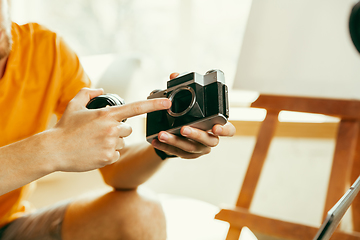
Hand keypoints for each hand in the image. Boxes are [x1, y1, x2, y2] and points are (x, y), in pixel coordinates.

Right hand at [52, 88, 170, 171]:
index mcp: (107, 114)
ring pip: (122, 142)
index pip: (136, 108)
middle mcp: (112, 128)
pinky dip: (109, 154)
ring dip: (113, 142)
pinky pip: (117, 154)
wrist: (54, 150)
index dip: (154, 105)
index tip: (167, 103)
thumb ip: (88, 93)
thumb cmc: (64, 127)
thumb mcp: (74, 105)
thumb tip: (101, 89)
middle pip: (128, 129)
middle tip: (100, 133)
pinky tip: (94, 152)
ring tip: (94, 143)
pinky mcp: (109, 158)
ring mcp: (111, 144)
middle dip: (118, 130)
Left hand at [151, 72, 235, 158]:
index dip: (225, 130)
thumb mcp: (188, 100)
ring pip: (190, 148)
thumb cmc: (191, 115)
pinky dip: (165, 147)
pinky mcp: (187, 155)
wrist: (181, 132)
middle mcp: (210, 139)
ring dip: (175, 141)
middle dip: (195, 134)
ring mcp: (199, 149)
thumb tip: (174, 75)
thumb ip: (183, 87)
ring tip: (162, 135)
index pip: (229, 130)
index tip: (216, 127)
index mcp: (216, 125)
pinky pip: (176, 153)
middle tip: (183, 128)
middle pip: (208, 140)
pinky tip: (155, 142)